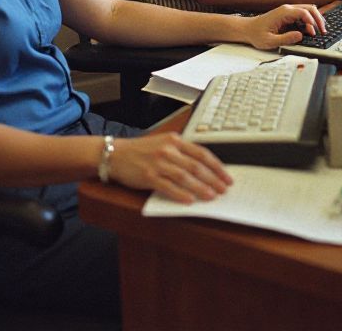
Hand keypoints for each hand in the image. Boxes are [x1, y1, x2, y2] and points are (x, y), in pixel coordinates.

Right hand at [109, 132, 231, 202]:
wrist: (115, 154)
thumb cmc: (141, 150)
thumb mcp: (164, 143)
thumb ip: (181, 152)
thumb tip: (203, 168)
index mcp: (175, 140)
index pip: (202, 153)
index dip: (216, 166)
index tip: (226, 177)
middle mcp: (168, 150)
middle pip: (196, 166)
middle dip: (213, 179)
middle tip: (223, 189)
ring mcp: (158, 163)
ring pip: (185, 176)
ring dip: (200, 188)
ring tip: (211, 196)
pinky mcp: (148, 176)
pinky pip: (168, 187)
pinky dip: (180, 194)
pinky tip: (190, 201)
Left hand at [245, 4, 326, 49]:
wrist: (248, 29)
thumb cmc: (257, 35)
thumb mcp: (270, 41)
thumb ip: (286, 39)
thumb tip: (301, 35)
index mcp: (283, 13)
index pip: (303, 12)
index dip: (312, 21)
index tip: (315, 32)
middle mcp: (287, 9)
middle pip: (309, 8)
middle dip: (318, 19)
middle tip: (323, 31)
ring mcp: (288, 12)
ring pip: (307, 11)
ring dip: (314, 20)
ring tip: (318, 33)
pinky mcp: (288, 16)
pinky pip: (302, 16)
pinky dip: (309, 23)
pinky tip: (309, 32)